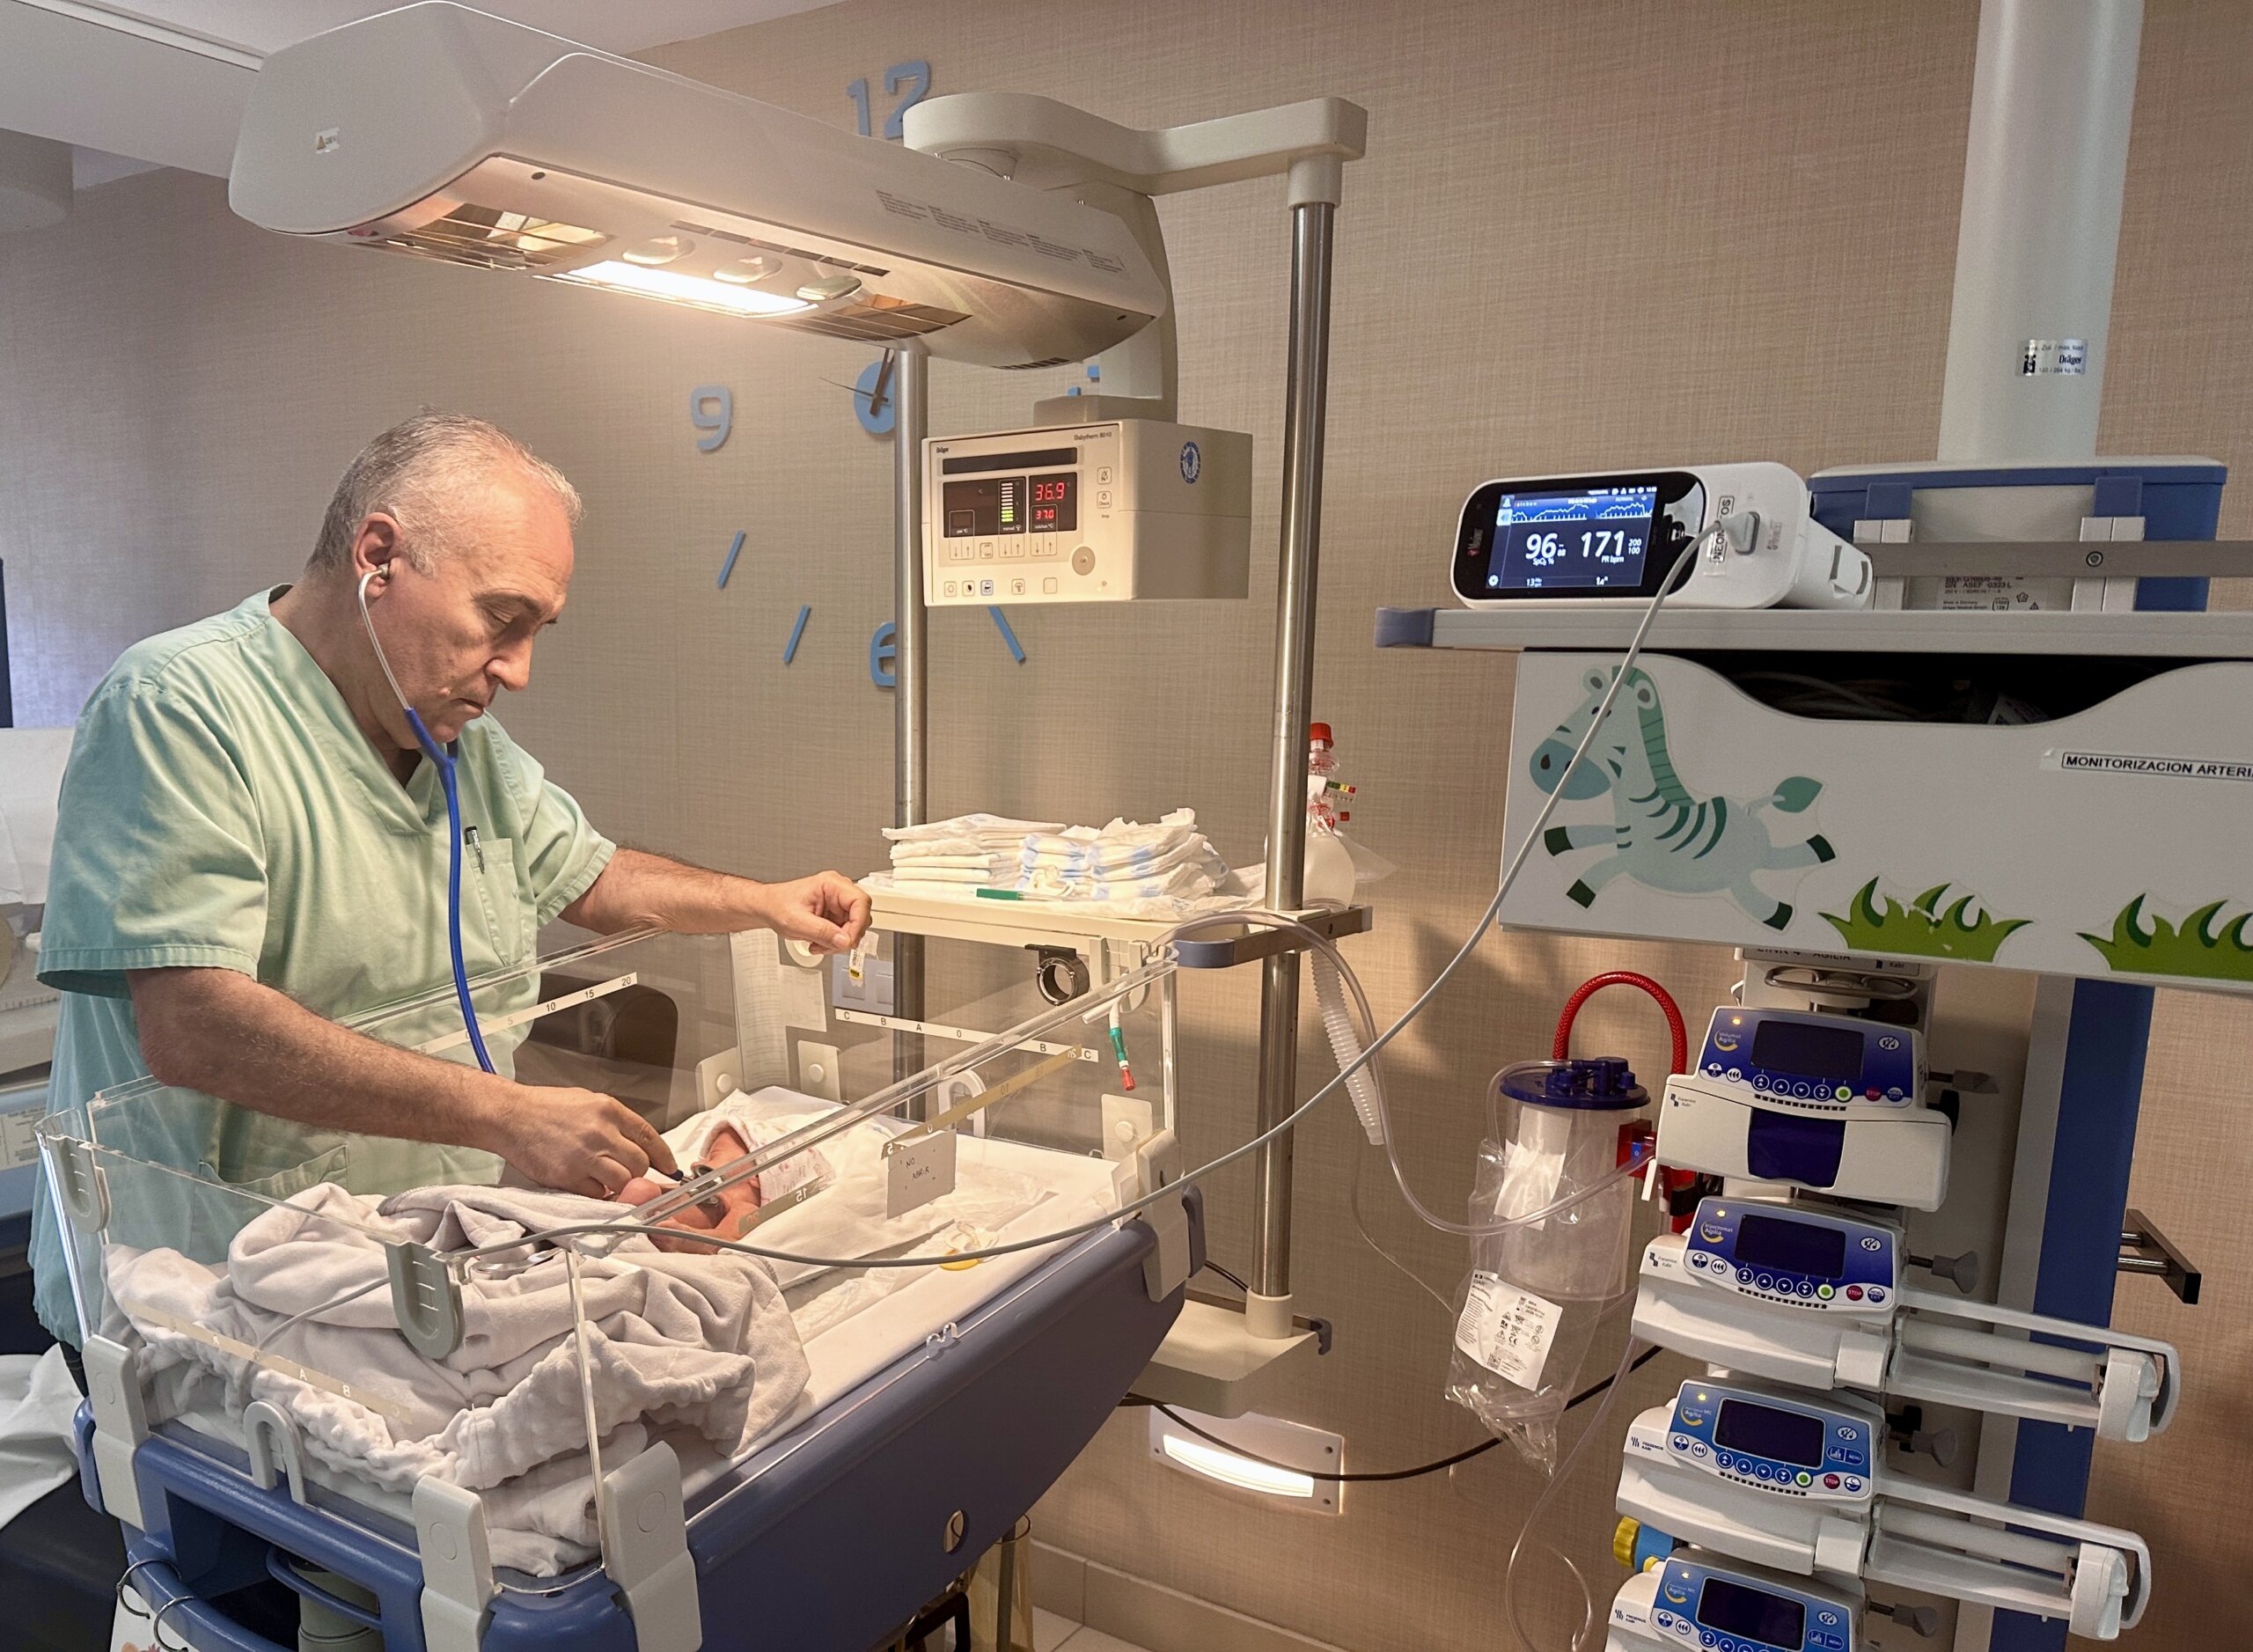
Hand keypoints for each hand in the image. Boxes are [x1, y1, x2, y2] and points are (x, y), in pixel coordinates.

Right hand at [482, 1082, 677, 1198]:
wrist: (510, 1116)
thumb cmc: (546, 1108)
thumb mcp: (588, 1101)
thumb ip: (615, 1122)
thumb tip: (638, 1145)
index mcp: (608, 1109)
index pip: (649, 1136)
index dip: (664, 1156)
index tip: (669, 1167)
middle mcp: (600, 1132)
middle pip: (640, 1163)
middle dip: (639, 1173)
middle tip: (629, 1174)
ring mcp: (584, 1156)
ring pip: (622, 1182)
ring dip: (619, 1185)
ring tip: (606, 1179)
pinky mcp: (567, 1176)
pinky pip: (597, 1194)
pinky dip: (597, 1193)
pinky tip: (588, 1183)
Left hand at [757, 870, 871, 953]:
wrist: (768, 908)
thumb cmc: (777, 905)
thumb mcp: (797, 922)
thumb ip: (822, 932)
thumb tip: (845, 940)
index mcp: (831, 884)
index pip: (860, 901)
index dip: (858, 924)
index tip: (848, 940)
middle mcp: (838, 891)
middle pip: (860, 916)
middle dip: (846, 936)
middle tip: (830, 945)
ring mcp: (838, 903)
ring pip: (854, 927)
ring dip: (838, 941)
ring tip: (819, 944)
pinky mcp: (836, 915)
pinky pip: (845, 932)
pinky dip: (833, 942)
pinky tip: (819, 943)